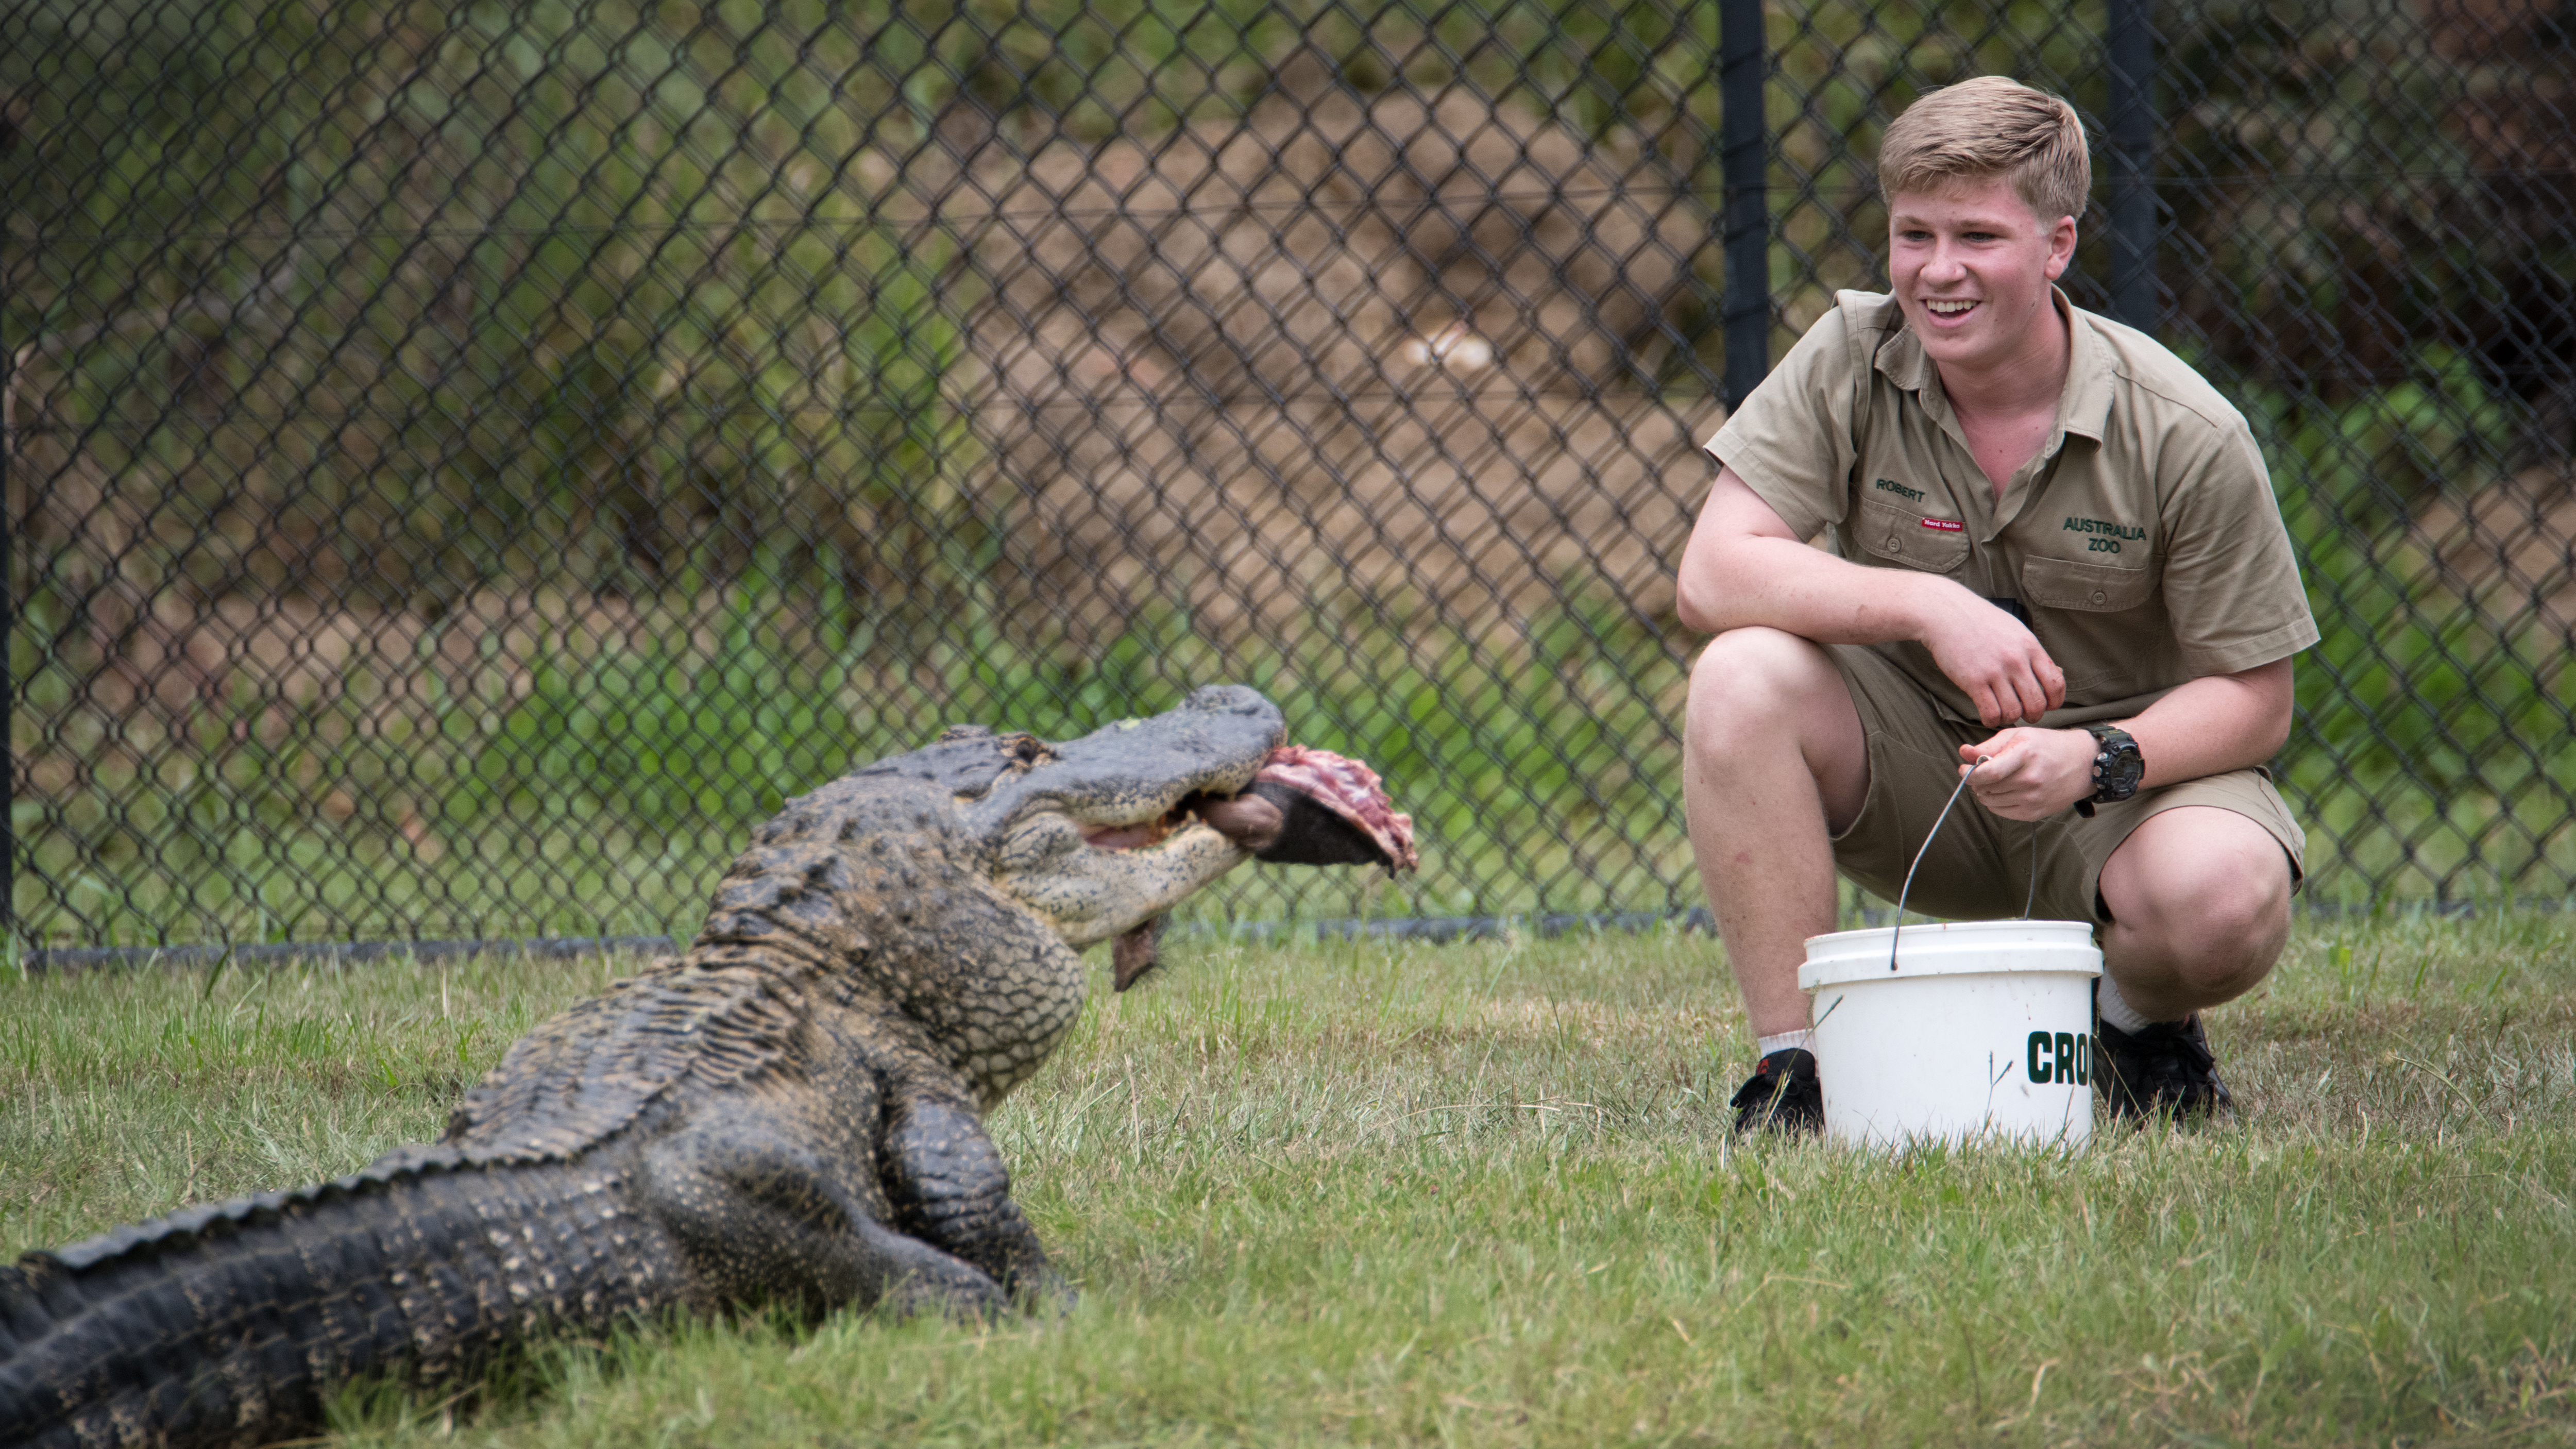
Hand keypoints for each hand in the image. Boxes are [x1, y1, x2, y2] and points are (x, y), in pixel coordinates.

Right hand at [1920, 592, 2065, 725]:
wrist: (1946, 613)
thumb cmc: (1980, 621)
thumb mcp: (2016, 630)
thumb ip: (2033, 653)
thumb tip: (2056, 673)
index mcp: (2030, 647)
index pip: (2055, 684)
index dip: (2054, 702)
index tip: (2046, 705)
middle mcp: (2016, 660)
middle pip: (2037, 703)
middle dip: (2033, 715)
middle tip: (2024, 713)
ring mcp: (1994, 671)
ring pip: (2014, 712)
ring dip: (2010, 718)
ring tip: (2003, 712)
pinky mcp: (1973, 681)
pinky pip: (1991, 713)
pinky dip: (1991, 720)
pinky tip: (1987, 714)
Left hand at [1959, 728, 2095, 820]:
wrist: (2084, 764)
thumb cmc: (2048, 745)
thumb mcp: (2019, 736)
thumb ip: (1988, 746)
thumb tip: (1963, 752)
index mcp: (2025, 755)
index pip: (1989, 772)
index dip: (1970, 773)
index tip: (1964, 769)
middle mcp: (2030, 779)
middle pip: (1986, 788)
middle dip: (1977, 780)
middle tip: (1983, 772)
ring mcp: (2034, 799)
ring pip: (1990, 802)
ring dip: (1985, 792)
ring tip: (1995, 780)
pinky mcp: (2035, 813)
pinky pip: (2001, 812)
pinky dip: (1996, 803)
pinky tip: (2005, 791)